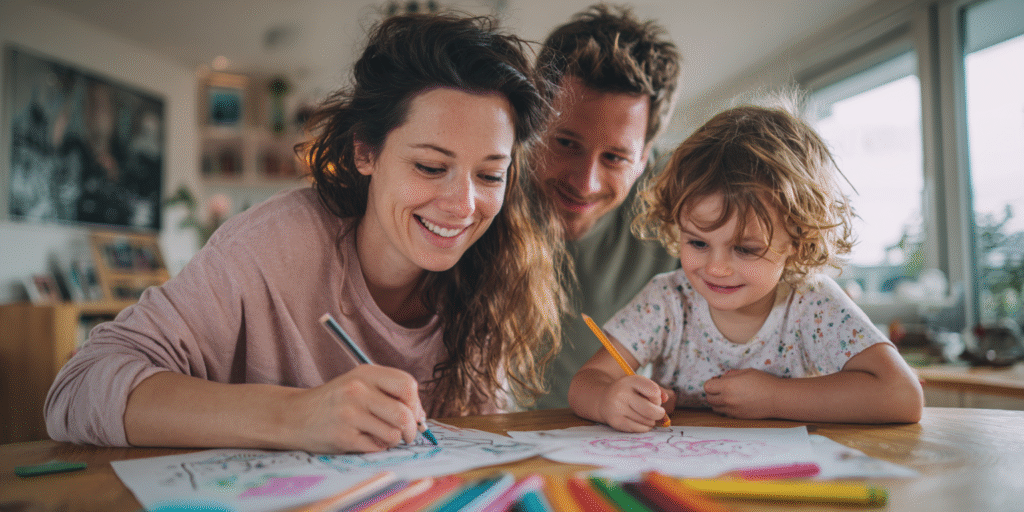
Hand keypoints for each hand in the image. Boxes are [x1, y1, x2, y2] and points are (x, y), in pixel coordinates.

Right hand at [286, 365, 425, 452]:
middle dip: (411, 430)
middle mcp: (357, 390)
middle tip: (407, 435)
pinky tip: (364, 440)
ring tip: (380, 436)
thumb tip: (420, 417)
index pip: (408, 385)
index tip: (413, 414)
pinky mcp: (342, 436)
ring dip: (392, 440)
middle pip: (404, 414)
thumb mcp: (359, 384)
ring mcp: (349, 413)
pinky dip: (376, 448)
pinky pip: (376, 447)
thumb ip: (389, 393)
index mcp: (366, 373)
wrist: (294, 416)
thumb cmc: (335, 402)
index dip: (416, 403)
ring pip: (393, 434)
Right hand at [598, 374, 671, 431]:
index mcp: (629, 381)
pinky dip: (645, 427)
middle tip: (658, 412)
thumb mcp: (640, 385)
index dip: (658, 398)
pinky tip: (640, 421)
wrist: (603, 399)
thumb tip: (667, 399)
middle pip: (651, 411)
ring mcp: (617, 409)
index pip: (654, 392)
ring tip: (645, 415)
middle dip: (659, 413)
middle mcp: (621, 394)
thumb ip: (656, 390)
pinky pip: (640, 429)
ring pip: (647, 421)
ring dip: (651, 420)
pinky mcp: (616, 422)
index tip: (653, 398)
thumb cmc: (628, 392)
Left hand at [703, 368, 778, 418]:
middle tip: (720, 389)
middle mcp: (727, 399)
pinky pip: (725, 414)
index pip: (707, 387)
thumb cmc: (764, 382)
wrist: (778, 399)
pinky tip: (734, 403)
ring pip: (715, 408)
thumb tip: (723, 377)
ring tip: (726, 396)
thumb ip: (731, 374)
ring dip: (717, 402)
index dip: (711, 383)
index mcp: (728, 386)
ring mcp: (732, 410)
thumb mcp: (746, 372)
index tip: (716, 382)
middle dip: (712, 393)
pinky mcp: (738, 417)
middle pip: (709, 399)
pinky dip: (725, 409)